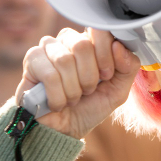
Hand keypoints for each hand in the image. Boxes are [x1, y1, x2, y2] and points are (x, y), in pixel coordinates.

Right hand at [15, 28, 140, 139]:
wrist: (65, 130)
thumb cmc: (90, 107)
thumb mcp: (118, 91)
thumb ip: (128, 68)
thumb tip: (119, 45)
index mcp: (92, 42)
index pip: (100, 30)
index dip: (106, 55)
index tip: (106, 76)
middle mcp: (69, 40)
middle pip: (82, 45)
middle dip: (89, 77)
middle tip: (87, 90)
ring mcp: (48, 48)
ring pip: (65, 60)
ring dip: (73, 90)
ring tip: (72, 98)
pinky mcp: (32, 61)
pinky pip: (49, 75)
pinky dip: (58, 96)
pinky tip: (57, 103)